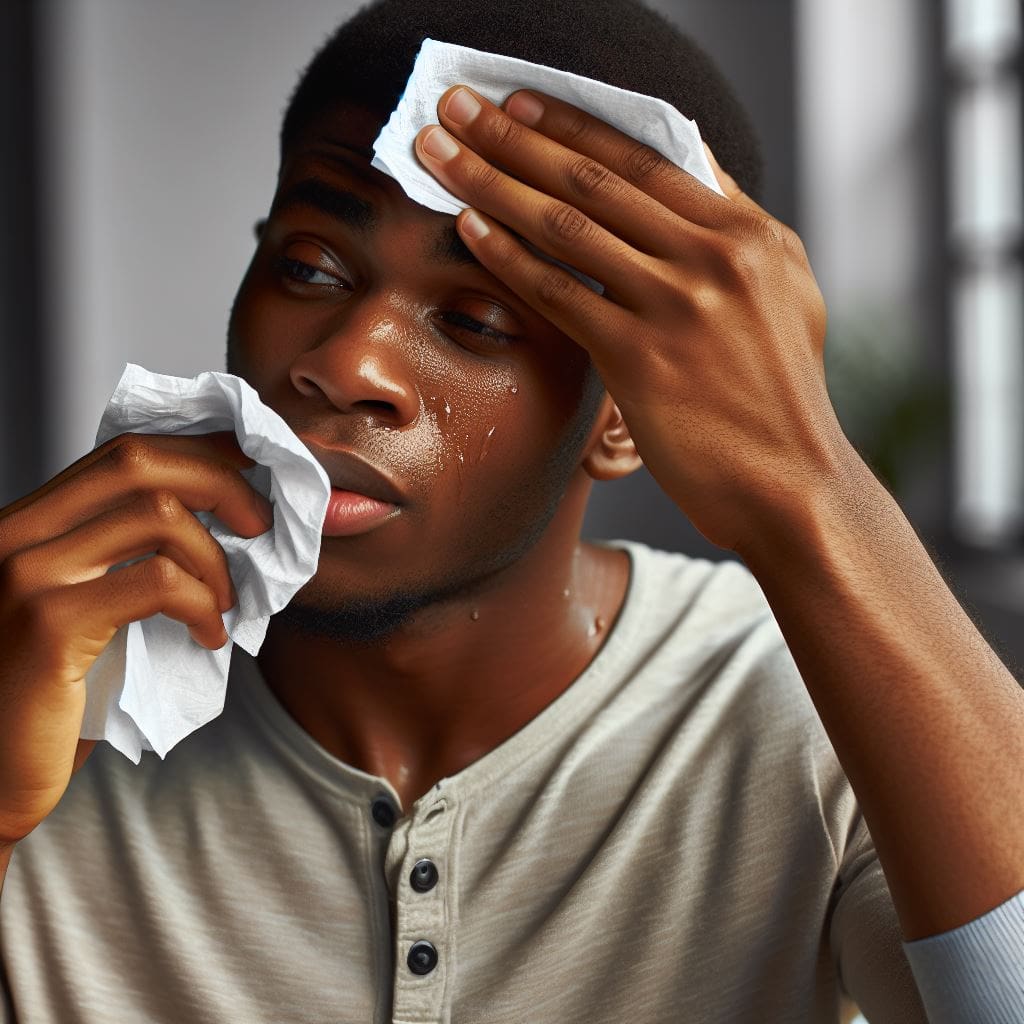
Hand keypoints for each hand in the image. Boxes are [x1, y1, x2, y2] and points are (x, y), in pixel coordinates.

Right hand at [0, 432, 272, 846]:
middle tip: (259, 525)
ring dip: (216, 558)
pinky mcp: (50, 623)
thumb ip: (125, 557)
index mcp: (30, 523)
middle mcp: (17, 533)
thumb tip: (222, 518)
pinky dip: (204, 604)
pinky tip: (209, 635)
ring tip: (227, 601)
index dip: (199, 451)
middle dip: (221, 483)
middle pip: (140, 463)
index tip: (251, 466)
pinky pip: (159, 584)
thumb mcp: (86, 605)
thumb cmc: (48, 694)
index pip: (122, 451)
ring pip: (158, 516)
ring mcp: (28, 574)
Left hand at [415, 86, 847, 552]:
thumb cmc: (779, 396)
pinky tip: (470, 228)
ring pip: (567, 225)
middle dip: (514, 137)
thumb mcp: (783, 295)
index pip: (646, 157)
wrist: (791, 483)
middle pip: (595, 178)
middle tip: (457, 106)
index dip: (573, 126)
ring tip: (441, 155)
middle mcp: (716, 257)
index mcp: (749, 234)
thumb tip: (690, 169)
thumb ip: (734, 233)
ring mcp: (678, 305)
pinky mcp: (641, 358)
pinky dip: (509, 256)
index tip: (520, 105)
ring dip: (493, 182)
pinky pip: (559, 292)